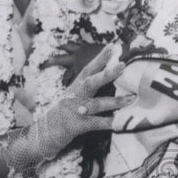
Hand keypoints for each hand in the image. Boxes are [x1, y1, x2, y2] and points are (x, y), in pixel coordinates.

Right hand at [4, 47, 134, 172]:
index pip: (88, 69)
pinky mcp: (78, 126)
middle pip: (91, 82)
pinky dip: (109, 123)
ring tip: (132, 98)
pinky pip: (96, 124)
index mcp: (76, 86)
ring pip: (97, 104)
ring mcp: (76, 111)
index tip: (112, 46)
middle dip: (107, 73)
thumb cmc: (65, 112)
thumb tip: (108, 75)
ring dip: (116, 101)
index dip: (100, 58)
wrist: (46, 132)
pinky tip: (121, 122)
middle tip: (122, 65)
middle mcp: (76, 96)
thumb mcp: (74, 96)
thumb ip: (88, 86)